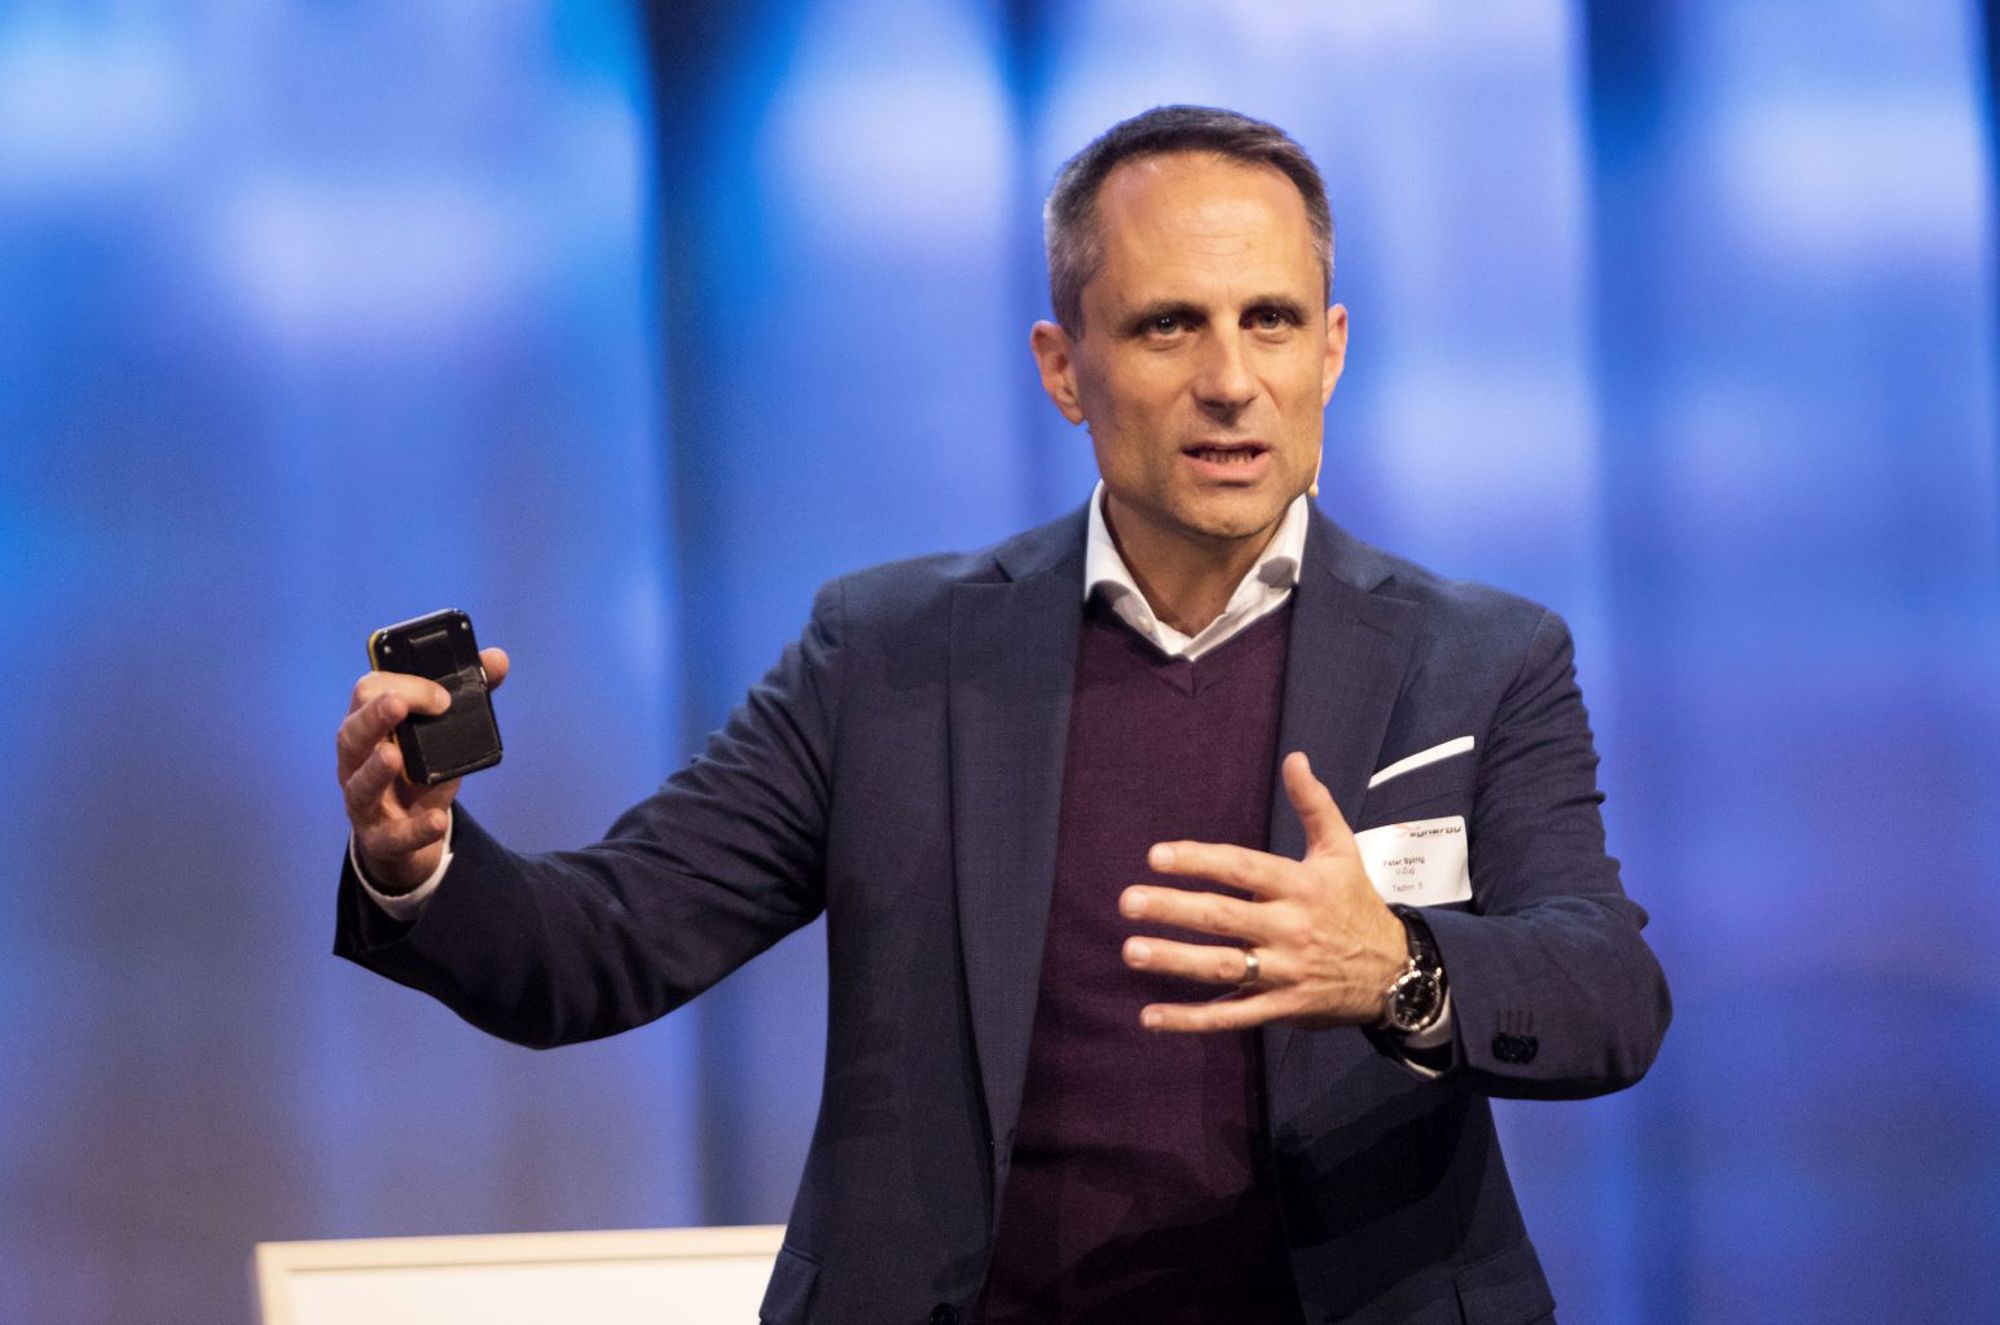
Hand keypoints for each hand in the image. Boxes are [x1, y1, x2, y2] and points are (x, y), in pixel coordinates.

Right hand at [336, 647, 508, 892]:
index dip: (402, 686)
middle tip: (398, 704)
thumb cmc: (417, 772)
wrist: (407, 837)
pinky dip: (415, 828)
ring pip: (358, 785)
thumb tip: (498, 659)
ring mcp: (363, 801)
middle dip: (374, 717)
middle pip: (351, 734)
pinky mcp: (381, 838)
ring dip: (375, 769)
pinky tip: (436, 820)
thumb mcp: (440, 733)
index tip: (442, 695)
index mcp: (369, 727)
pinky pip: (393, 835)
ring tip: (394, 756)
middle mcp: (357, 761)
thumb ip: (468, 694)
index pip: (368, 693)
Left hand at [1119, 751, 1406, 1031]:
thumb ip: (1315, 804)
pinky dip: (1190, 1019)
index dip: (1200, 861)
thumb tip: (1295, 759)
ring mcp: (1285, 972)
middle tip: (1128, 901)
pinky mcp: (1282, 1008)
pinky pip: (1232, 1016)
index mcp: (1301, 887)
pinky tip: (1150, 1016)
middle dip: (1174, 909)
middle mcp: (1291, 929)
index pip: (1243, 869)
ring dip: (1175, 960)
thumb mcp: (1343, 850)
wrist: (1397, 972)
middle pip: (1225, 917)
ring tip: (1132, 951)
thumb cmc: (1357, 904)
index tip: (1156, 856)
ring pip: (1224, 967)